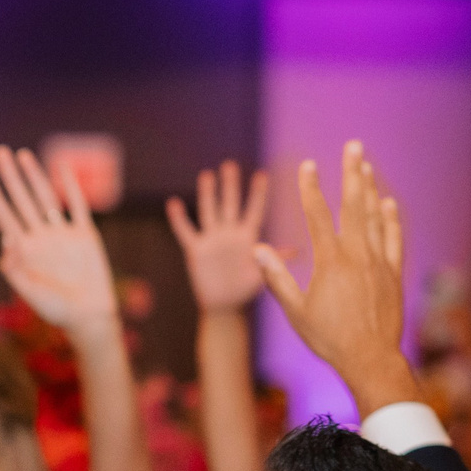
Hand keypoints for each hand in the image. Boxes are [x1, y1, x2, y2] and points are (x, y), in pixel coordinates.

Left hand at [0, 146, 119, 333]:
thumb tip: (6, 240)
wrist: (88, 316)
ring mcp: (62, 234)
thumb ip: (15, 270)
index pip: (4, 215)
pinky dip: (71, 186)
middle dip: (10, 176)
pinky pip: (77, 205)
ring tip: (22, 154)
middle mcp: (41, 238)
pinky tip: (63, 167)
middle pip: (21, 200)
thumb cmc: (57, 311)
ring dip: (34, 175)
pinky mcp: (85, 235)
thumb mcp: (30, 293)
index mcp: (24, 250)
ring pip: (45, 198)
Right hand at [167, 160, 270, 313]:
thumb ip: (275, 260)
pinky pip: (186, 232)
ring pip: (209, 212)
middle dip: (231, 186)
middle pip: (230, 204)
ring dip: (208, 194)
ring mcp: (212, 240)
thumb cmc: (246, 289)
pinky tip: (174, 203)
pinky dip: (179, 219)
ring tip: (207, 174)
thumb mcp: (263, 274)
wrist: (224, 305)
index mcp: (247, 237)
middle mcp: (229, 233)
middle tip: (231, 165)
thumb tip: (296, 250)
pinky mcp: (196, 250)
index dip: (258, 194)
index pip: (254, 211)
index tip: (262, 174)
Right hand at [255, 141, 416, 411]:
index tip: (308, 166)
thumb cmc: (329, 338)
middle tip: (354, 146)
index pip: (317, 215)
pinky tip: (389, 203)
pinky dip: (392, 219)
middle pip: (354, 205)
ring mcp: (378, 262)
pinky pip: (394, 239)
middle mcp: (357, 255)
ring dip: (371, 189)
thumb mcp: (296, 311)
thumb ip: (277, 278)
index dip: (310, 188)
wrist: (370, 359)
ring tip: (367, 166)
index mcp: (330, 262)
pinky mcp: (393, 274)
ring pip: (376, 217)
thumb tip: (256, 250)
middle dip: (352, 172)